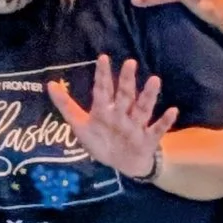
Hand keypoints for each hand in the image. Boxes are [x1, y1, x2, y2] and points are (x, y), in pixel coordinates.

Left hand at [46, 55, 177, 179]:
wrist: (121, 164)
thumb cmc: (101, 141)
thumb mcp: (79, 125)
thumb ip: (65, 105)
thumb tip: (49, 84)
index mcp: (104, 110)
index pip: (103, 90)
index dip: (102, 76)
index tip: (103, 58)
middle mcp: (121, 114)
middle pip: (125, 95)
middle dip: (127, 80)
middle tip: (130, 63)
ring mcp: (136, 126)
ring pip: (143, 108)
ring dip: (149, 95)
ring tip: (155, 80)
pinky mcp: (148, 139)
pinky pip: (157, 129)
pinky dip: (165, 121)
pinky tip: (173, 110)